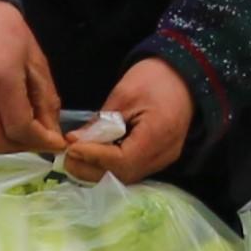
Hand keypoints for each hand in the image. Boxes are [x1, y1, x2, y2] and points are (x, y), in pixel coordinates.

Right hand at [0, 0, 61, 155]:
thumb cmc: (11, 36)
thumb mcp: (37, 65)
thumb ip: (47, 103)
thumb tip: (53, 137)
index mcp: (1, 80)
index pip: (20, 128)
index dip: (41, 141)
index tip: (57, 143)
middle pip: (0, 143)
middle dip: (24, 146)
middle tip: (39, 137)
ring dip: (4, 146)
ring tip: (19, 131)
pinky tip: (0, 120)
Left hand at [56, 58, 191, 186]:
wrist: (183, 74)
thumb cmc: (154, 78)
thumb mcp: (124, 94)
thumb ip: (100, 122)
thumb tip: (74, 142)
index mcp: (157, 136)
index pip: (121, 160)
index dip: (94, 157)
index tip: (71, 148)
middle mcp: (163, 155)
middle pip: (123, 175)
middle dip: (92, 169)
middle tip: (67, 158)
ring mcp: (164, 159)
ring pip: (127, 176)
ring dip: (100, 170)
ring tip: (77, 158)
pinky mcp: (160, 157)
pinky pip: (133, 169)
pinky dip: (112, 166)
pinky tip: (95, 156)